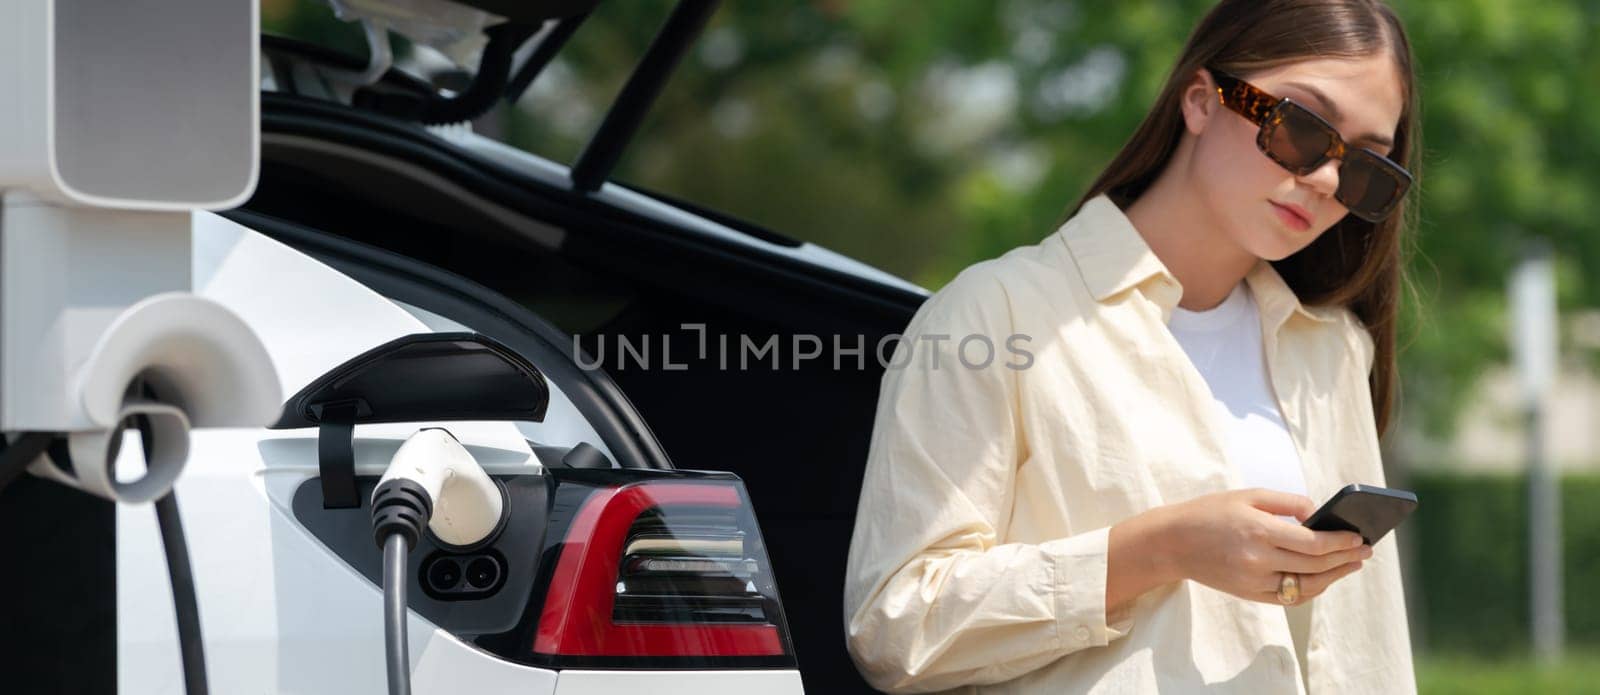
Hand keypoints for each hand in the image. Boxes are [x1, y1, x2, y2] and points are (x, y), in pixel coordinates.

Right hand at [1160, 488, 1372, 603]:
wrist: (1172, 542)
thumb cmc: (1210, 512)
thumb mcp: (1248, 495)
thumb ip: (1287, 502)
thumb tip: (1319, 515)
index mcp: (1259, 530)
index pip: (1313, 543)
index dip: (1341, 542)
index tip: (1360, 537)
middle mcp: (1258, 559)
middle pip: (1315, 565)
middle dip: (1345, 558)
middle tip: (1365, 551)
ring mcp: (1253, 580)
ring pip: (1306, 586)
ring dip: (1334, 577)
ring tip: (1351, 565)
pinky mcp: (1248, 594)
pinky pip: (1289, 597)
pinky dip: (1311, 589)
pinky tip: (1324, 578)